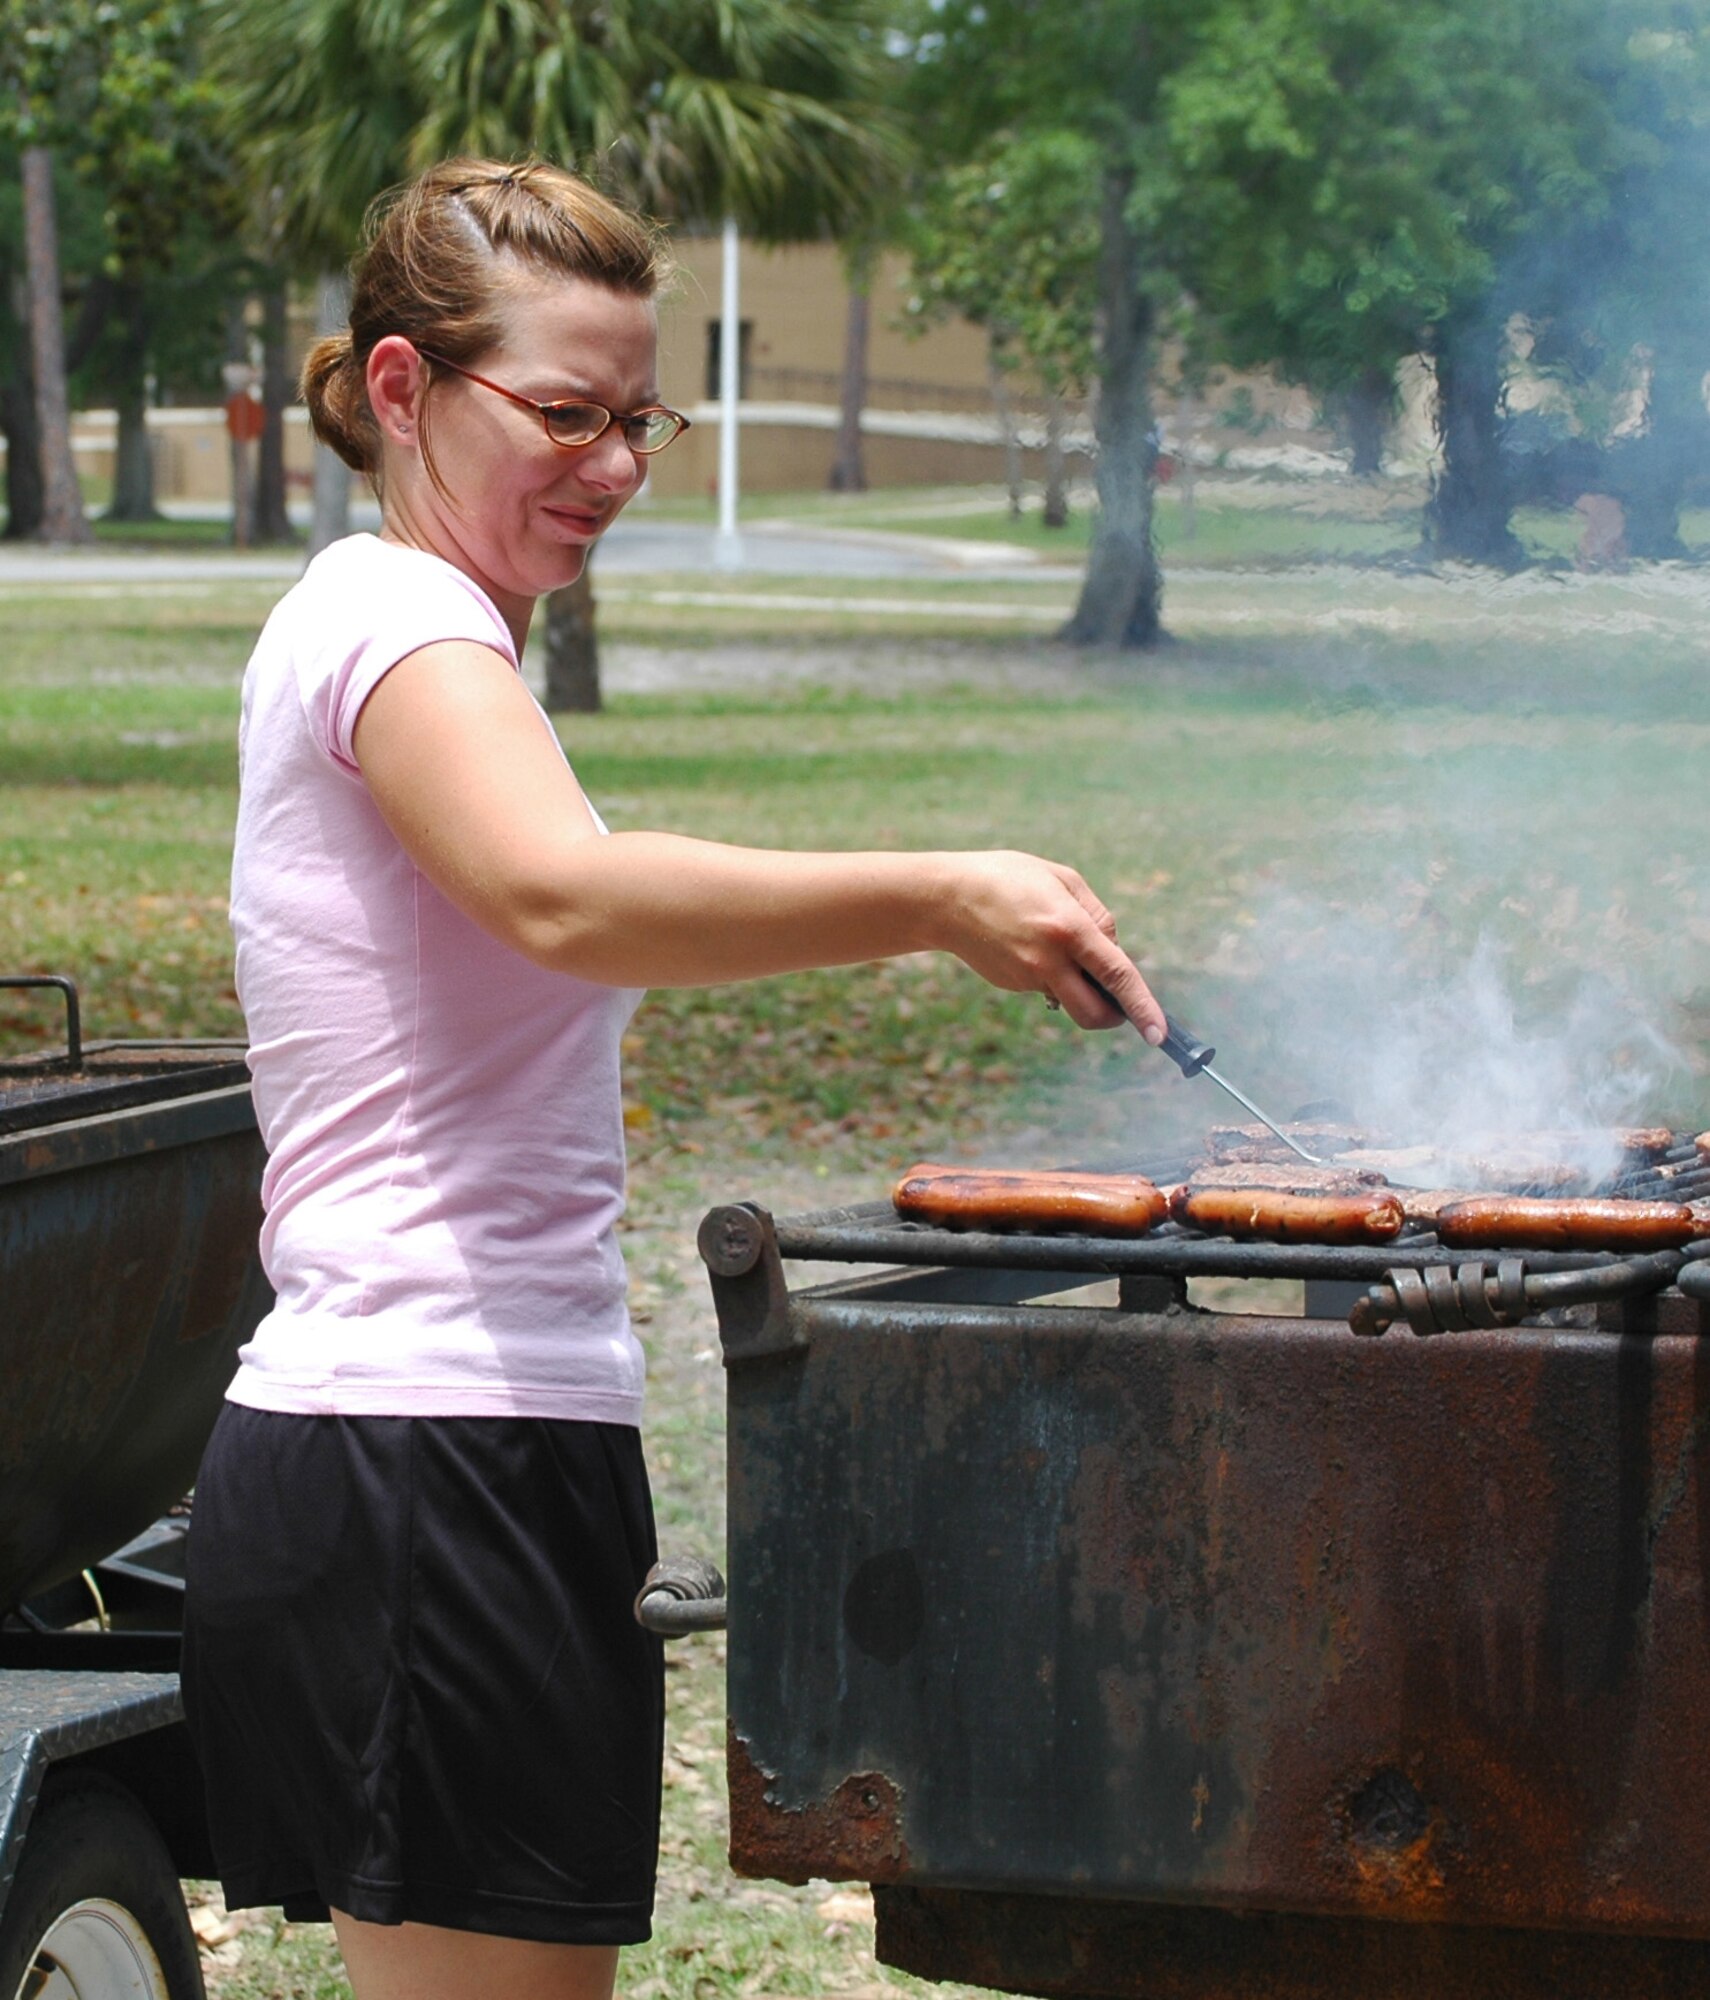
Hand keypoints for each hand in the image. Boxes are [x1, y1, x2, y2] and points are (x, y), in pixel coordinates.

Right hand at [936, 851, 1166, 1041]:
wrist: (946, 899)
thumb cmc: (1008, 878)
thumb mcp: (1062, 879)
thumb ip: (1097, 915)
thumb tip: (1115, 950)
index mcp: (1069, 929)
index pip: (1117, 976)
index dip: (1142, 1007)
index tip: (1158, 1034)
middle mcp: (1050, 961)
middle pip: (1094, 1013)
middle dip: (1113, 1016)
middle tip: (1117, 1002)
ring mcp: (1028, 978)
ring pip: (1069, 999)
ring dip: (1078, 986)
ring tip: (1055, 944)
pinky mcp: (1012, 985)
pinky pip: (1046, 987)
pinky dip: (1050, 974)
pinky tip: (1028, 944)